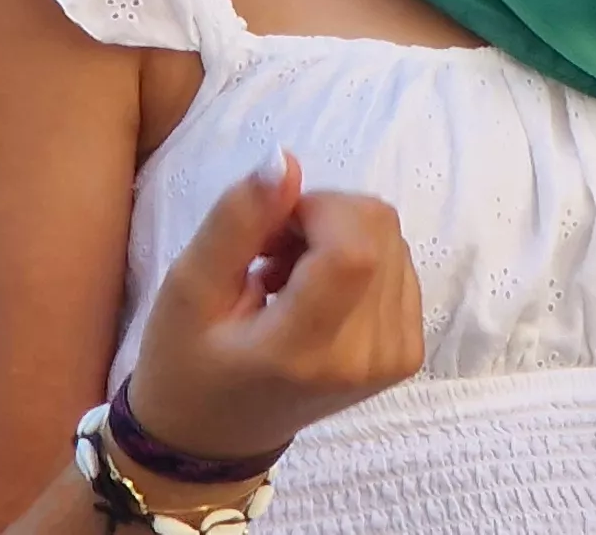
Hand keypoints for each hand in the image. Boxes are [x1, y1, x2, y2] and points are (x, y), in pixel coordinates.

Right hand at [118, 153, 424, 477]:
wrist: (216, 437)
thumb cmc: (187, 364)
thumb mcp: (188, 290)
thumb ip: (237, 221)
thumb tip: (286, 159)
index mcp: (307, 350)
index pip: (355, 246)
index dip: (317, 210)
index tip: (270, 226)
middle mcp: (366, 356)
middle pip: (378, 230)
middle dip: (322, 217)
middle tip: (267, 251)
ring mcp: (395, 356)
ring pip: (391, 239)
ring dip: (338, 237)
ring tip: (284, 275)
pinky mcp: (408, 351)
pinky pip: (398, 264)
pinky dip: (357, 260)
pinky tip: (313, 289)